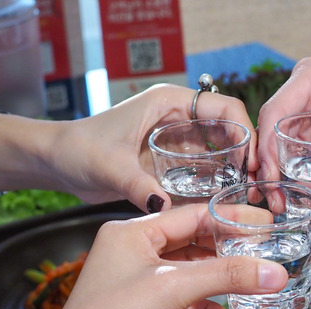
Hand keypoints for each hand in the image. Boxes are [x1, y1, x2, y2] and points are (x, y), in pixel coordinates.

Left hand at [0, 205, 287, 308]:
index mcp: (133, 232)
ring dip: (223, 285)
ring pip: (194, 275)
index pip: (194, 215)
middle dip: (232, 254)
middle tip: (267, 256)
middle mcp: (136, 252)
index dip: (232, 219)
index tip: (266, 225)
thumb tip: (274, 271)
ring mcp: (140, 283)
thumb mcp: (172, 290)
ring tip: (257, 289)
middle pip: (196, 244)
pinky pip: (186, 302)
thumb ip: (226, 276)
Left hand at [45, 84, 255, 211]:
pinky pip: (204, 169)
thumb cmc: (77, 150)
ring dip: (235, 171)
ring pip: (220, 151)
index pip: (224, 107)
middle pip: (229, 130)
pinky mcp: (170, 160)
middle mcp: (177, 117)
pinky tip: (224, 203)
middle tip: (256, 186)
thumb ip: (137, 185)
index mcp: (169, 103)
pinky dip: (217, 183)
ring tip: (246, 198)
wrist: (55, 161)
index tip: (251, 162)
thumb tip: (164, 204)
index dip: (245, 131)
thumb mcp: (108, 166)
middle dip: (246, 155)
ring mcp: (176, 139)